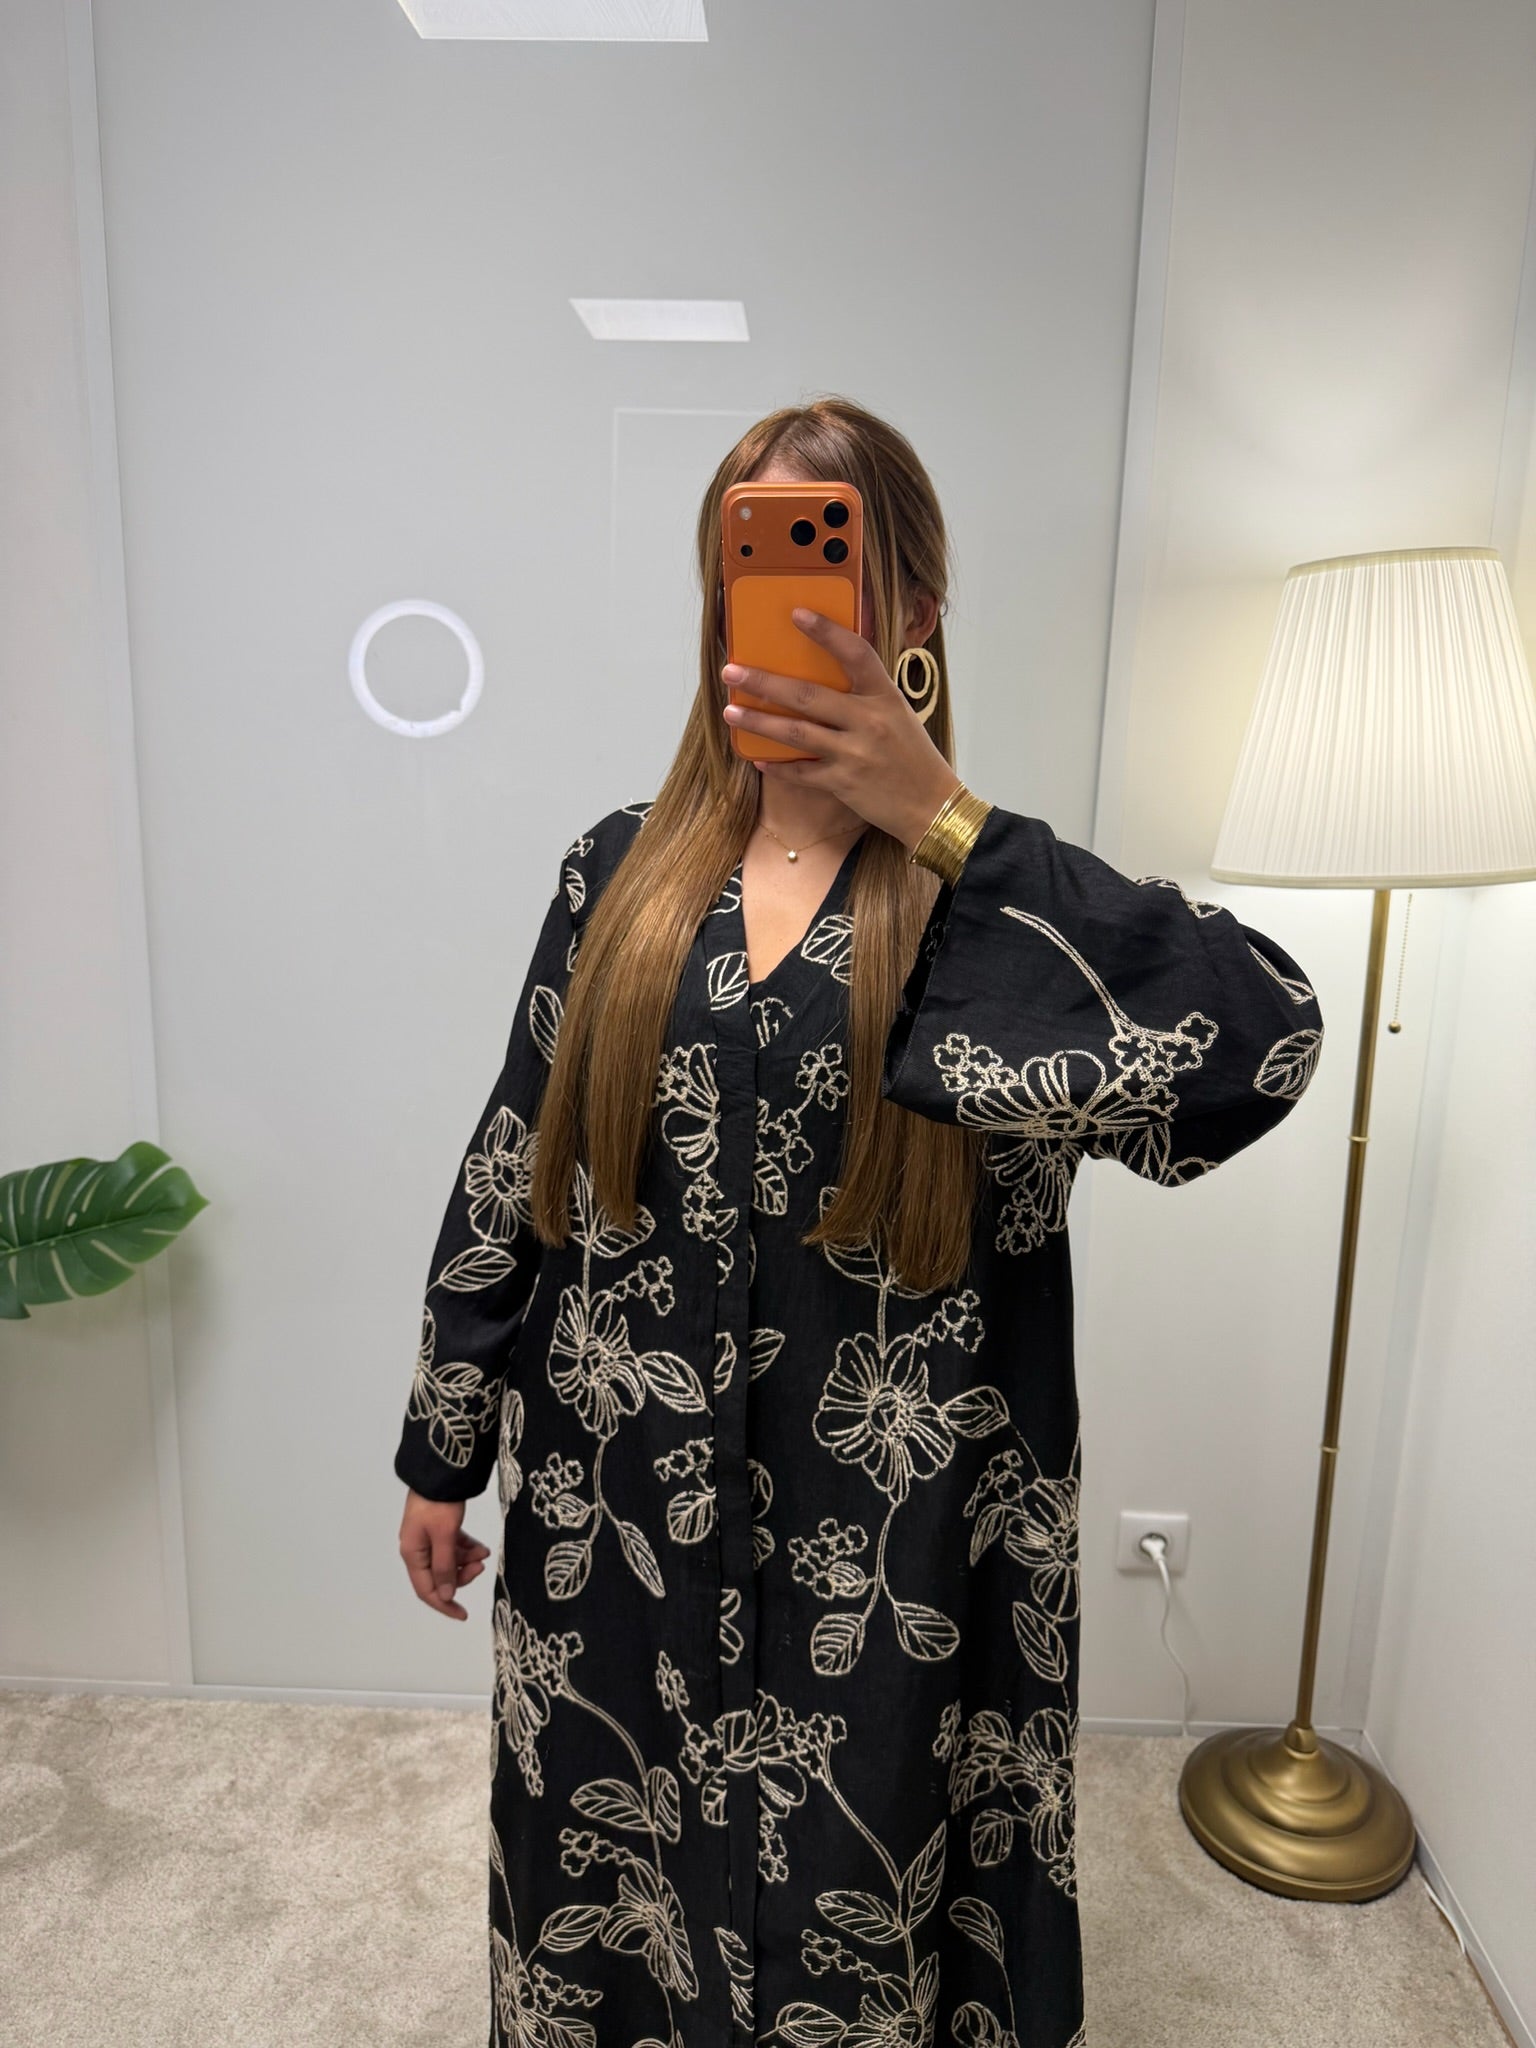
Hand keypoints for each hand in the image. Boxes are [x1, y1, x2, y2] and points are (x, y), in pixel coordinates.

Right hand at [399, 1490, 490, 1620]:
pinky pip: (451, 1546)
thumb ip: (445, 1567)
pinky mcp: (437, 1526)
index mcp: (413, 1553)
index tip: (463, 1614)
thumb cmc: (439, 1502)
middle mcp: (417, 1548)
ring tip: (483, 1552)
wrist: (440, 1469)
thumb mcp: (445, 1536)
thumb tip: (445, 1596)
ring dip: (466, 1561)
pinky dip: (466, 1548)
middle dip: (461, 1576)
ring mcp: (427, 1537)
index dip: (444, 1604)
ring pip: (447, 1561)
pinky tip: (480, 1546)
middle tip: (481, 1567)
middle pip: (439, 1576)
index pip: (426, 1590)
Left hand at [721, 607, 961, 852]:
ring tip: (731, 712)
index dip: (827, 632)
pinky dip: (777, 765)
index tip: (797, 614)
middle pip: (808, 695)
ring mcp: (855, 754)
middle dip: (764, 682)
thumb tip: (825, 677)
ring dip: (759, 721)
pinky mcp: (844, 784)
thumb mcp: (898, 715)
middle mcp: (869, 721)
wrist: (933, 805)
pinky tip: (757, 756)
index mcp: (886, 696)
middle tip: (732, 671)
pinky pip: (801, 772)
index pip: (856, 653)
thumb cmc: (914, 757)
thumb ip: (867, 696)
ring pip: (796, 733)